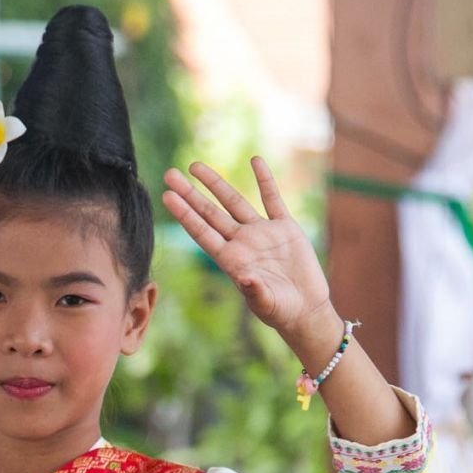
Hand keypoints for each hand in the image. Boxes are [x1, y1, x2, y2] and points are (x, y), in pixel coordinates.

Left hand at [163, 158, 331, 338]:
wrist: (306, 308)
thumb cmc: (280, 311)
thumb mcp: (266, 303)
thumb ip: (254, 290)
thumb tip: (244, 278)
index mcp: (230, 260)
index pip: (202, 232)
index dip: (184, 214)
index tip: (167, 196)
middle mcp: (241, 243)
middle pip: (210, 213)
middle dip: (190, 194)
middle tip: (171, 174)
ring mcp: (262, 233)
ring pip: (234, 201)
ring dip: (216, 183)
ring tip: (195, 165)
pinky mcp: (285, 228)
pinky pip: (273, 199)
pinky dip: (265, 180)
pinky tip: (255, 160)